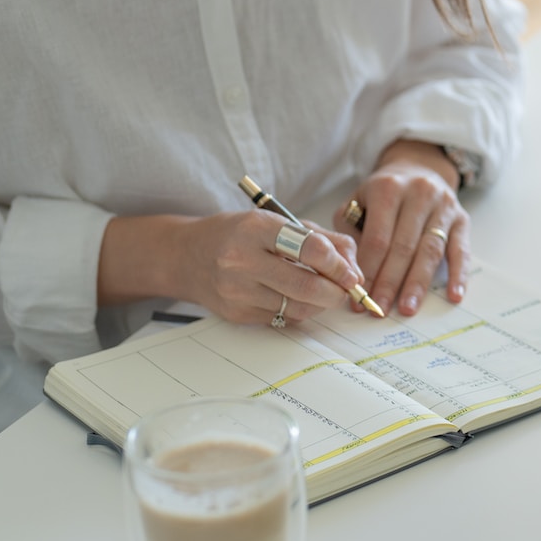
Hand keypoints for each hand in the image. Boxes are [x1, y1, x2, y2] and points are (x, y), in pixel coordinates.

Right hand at [172, 211, 365, 325]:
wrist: (187, 256)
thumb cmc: (240, 233)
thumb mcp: (279, 221)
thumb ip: (321, 238)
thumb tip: (353, 265)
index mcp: (257, 228)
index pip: (311, 249)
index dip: (339, 264)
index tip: (351, 272)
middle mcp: (242, 260)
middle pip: (306, 285)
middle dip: (336, 291)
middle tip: (346, 288)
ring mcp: (237, 290)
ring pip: (297, 307)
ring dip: (320, 304)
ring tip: (324, 291)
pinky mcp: (236, 313)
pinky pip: (282, 319)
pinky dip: (298, 310)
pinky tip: (297, 297)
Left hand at [338, 147, 468, 315]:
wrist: (419, 167)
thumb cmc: (383, 193)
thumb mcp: (358, 201)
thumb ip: (351, 233)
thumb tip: (352, 272)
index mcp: (388, 189)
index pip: (377, 238)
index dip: (368, 270)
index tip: (358, 295)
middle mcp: (419, 193)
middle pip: (403, 247)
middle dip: (390, 282)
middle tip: (379, 309)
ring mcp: (444, 206)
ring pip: (430, 251)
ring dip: (418, 283)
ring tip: (408, 308)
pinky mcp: (462, 218)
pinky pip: (462, 250)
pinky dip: (459, 274)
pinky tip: (453, 295)